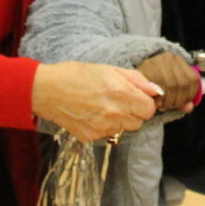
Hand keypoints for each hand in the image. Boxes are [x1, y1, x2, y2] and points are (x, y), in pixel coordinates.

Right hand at [31, 62, 161, 141]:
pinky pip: (106, 134)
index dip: (145, 102)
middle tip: (118, 100)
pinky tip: (92, 113)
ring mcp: (102, 127)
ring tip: (103, 106)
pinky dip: (104, 126)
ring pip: (124, 129)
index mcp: (121, 93)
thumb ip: (137, 80)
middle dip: (134, 112)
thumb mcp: (110, 69)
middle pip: (139, 122)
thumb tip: (157, 91)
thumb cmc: (77, 74)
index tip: (136, 97)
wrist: (47, 90)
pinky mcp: (90, 136)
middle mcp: (114, 113)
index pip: (149, 109)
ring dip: (120, 120)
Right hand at [136, 52, 197, 112]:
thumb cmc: (155, 86)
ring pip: (172, 84)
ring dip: (168, 100)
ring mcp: (159, 59)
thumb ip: (183, 101)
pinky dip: (159, 96)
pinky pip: (158, 84)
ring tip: (162, 105)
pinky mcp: (147, 65)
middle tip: (169, 107)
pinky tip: (156, 101)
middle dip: (177, 100)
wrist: (132, 78)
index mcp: (181, 62)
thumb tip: (189, 107)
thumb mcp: (172, 92)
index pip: (193, 79)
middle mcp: (171, 57)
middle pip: (182, 83)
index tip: (181, 104)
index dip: (189, 95)